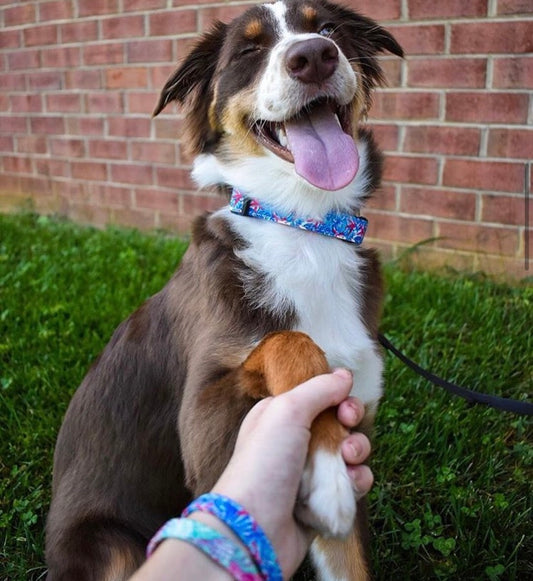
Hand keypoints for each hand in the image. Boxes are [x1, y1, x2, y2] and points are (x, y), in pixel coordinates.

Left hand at [212, 369, 372, 578]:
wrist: (255, 528)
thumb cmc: (264, 463)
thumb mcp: (287, 411)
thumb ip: (318, 388)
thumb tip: (344, 375)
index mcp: (280, 416)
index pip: (317, 396)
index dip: (336, 395)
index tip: (344, 398)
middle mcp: (295, 441)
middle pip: (338, 421)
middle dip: (350, 419)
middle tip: (348, 422)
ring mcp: (309, 471)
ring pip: (349, 451)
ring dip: (358, 450)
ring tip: (349, 458)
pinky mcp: (323, 499)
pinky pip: (352, 482)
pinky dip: (356, 480)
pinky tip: (350, 483)